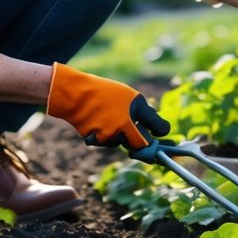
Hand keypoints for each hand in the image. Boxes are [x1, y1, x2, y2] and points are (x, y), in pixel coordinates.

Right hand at [47, 63, 170, 154]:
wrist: (74, 93)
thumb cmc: (104, 92)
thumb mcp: (129, 97)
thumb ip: (145, 115)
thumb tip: (161, 130)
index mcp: (132, 114)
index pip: (153, 131)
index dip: (160, 135)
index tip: (162, 136)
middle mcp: (121, 128)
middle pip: (137, 144)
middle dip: (140, 142)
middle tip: (140, 136)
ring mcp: (106, 136)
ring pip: (119, 142)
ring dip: (120, 135)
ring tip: (110, 117)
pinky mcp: (93, 140)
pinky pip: (104, 141)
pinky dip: (105, 135)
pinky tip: (98, 121)